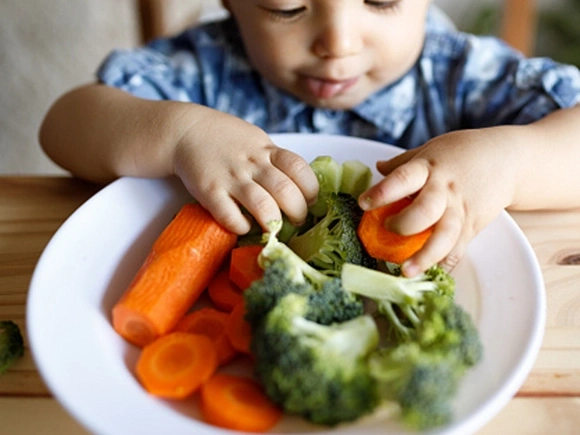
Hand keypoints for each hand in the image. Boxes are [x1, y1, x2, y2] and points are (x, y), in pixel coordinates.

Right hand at [173, 109, 317, 233]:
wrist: (186, 131)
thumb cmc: (226, 139)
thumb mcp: (256, 141)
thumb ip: (275, 160)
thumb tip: (299, 186)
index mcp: (267, 150)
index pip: (299, 168)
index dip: (311, 189)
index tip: (311, 201)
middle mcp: (252, 163)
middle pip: (286, 191)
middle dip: (298, 212)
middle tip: (297, 220)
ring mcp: (231, 178)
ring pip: (263, 206)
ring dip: (273, 223)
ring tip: (274, 228)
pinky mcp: (210, 191)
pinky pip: (230, 216)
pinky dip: (242, 226)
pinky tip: (244, 226)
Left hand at [359, 128, 519, 275]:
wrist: (509, 160)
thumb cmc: (463, 152)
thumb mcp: (432, 149)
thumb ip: (404, 162)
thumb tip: (378, 167)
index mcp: (429, 168)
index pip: (403, 179)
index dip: (382, 192)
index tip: (363, 203)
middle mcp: (444, 190)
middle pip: (425, 210)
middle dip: (403, 224)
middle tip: (387, 228)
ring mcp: (460, 211)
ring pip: (444, 237)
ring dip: (424, 256)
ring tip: (405, 272)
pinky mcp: (473, 227)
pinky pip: (458, 249)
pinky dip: (444, 264)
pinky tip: (429, 276)